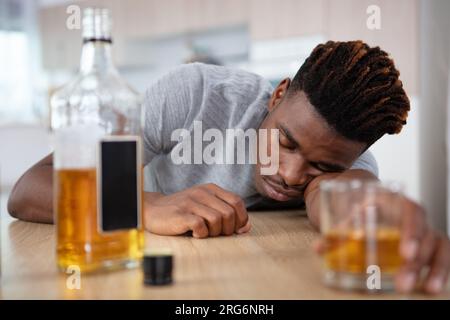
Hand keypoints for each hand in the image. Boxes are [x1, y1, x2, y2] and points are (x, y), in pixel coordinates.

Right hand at [143, 183, 250, 237]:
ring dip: (215, 232)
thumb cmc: (184, 211)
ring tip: (205, 233)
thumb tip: (247, 227)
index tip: (234, 229)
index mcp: (211, 189)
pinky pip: (201, 226)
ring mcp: (191, 202)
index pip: (237, 202)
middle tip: (217, 233)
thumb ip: (227, 213)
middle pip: (229, 213)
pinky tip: (195, 234)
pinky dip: (202, 234)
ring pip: (217, 220)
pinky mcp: (180, 214)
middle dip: (228, 229)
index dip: (241, 218)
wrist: (153, 210)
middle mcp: (202, 193)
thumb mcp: (206, 207)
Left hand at [314, 197, 449, 293]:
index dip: (411, 232)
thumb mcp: (350, 215)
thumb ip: (337, 231)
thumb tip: (319, 248)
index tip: (406, 253)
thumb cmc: (361, 209)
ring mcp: (423, 228)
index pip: (411, 211)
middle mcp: (413, 215)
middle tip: (404, 281)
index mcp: (395, 201)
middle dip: (416, 261)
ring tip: (423, 288)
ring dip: (430, 268)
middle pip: (424, 234)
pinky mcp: (429, 243)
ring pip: (437, 246)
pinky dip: (439, 270)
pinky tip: (432, 287)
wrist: (371, 203)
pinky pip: (442, 254)